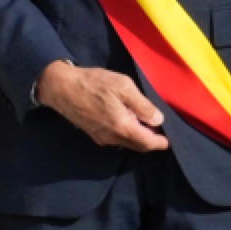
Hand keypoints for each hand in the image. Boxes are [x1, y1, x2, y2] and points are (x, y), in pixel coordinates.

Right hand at [36, 61, 171, 150]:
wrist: (61, 88)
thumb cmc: (94, 83)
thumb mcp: (123, 86)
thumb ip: (142, 105)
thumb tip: (158, 120)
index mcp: (123, 127)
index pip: (148, 143)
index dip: (161, 143)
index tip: (169, 139)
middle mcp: (113, 139)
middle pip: (138, 145)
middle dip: (150, 141)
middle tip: (159, 129)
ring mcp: (102, 138)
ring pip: (126, 143)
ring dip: (137, 137)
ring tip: (144, 122)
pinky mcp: (94, 134)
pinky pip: (116, 139)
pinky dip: (126, 133)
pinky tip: (126, 120)